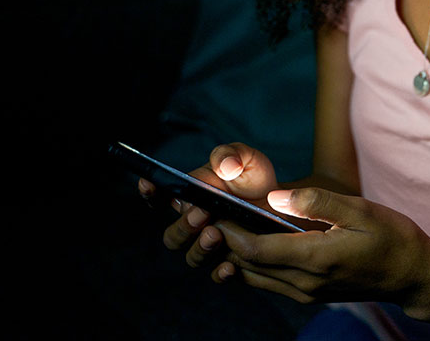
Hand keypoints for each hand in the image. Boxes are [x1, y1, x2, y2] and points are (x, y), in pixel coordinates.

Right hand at [137, 143, 278, 266]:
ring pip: (192, 257)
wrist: (281, 201)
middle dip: (184, 226)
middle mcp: (194, 225)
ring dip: (199, 248)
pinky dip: (220, 273)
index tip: (148, 183)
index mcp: (189, 196)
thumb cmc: (255, 177)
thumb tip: (224, 166)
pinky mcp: (230, 261)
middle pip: (173, 235)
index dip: (150, 192)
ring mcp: (210, 245)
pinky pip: (217, 275)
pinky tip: (229, 267)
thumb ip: (230, 155)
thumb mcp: (247, 158)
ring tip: (215, 234)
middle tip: (202, 214)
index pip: (159, 198)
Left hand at [211, 188, 429, 310]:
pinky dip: (252, 263)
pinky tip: (248, 242)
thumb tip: (275, 196)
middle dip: (224, 240)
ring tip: (219, 225)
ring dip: (234, 254)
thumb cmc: (392, 237)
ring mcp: (307, 292)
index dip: (229, 230)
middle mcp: (305, 282)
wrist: (413, 275)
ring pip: (254, 277)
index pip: (256, 249)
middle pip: (248, 265)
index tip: (211, 207)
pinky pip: (269, 281)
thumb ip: (316, 202)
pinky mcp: (310, 293)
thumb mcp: (360, 210)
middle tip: (204, 213)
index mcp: (316, 259)